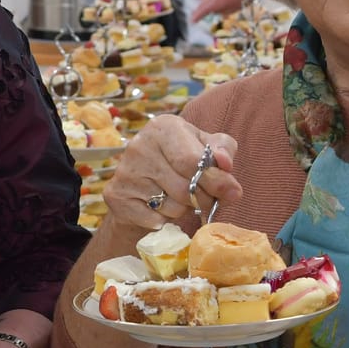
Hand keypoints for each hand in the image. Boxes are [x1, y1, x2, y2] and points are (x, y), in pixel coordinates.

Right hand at [102, 114, 242, 231]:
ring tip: (179, 199)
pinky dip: (165, 220)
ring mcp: (124, 172)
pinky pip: (155, 220)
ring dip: (183, 209)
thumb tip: (226, 164)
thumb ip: (223, 150)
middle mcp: (139, 146)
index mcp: (163, 127)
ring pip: (172, 206)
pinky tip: (161, 208)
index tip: (232, 193)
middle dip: (204, 199)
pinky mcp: (115, 196)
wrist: (142, 180)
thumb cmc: (181, 159)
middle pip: (184, 187)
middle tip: (207, 200)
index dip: (216, 181)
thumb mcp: (205, 147)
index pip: (192, 160)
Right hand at [191, 0, 262, 20]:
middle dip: (197, 12)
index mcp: (217, 2)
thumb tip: (215, 12)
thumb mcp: (233, 9)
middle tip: (192, 18)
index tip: (192, 21)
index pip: (203, 10)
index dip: (197, 16)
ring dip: (200, 4)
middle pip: (202, 4)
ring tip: (196, 11)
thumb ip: (222, 11)